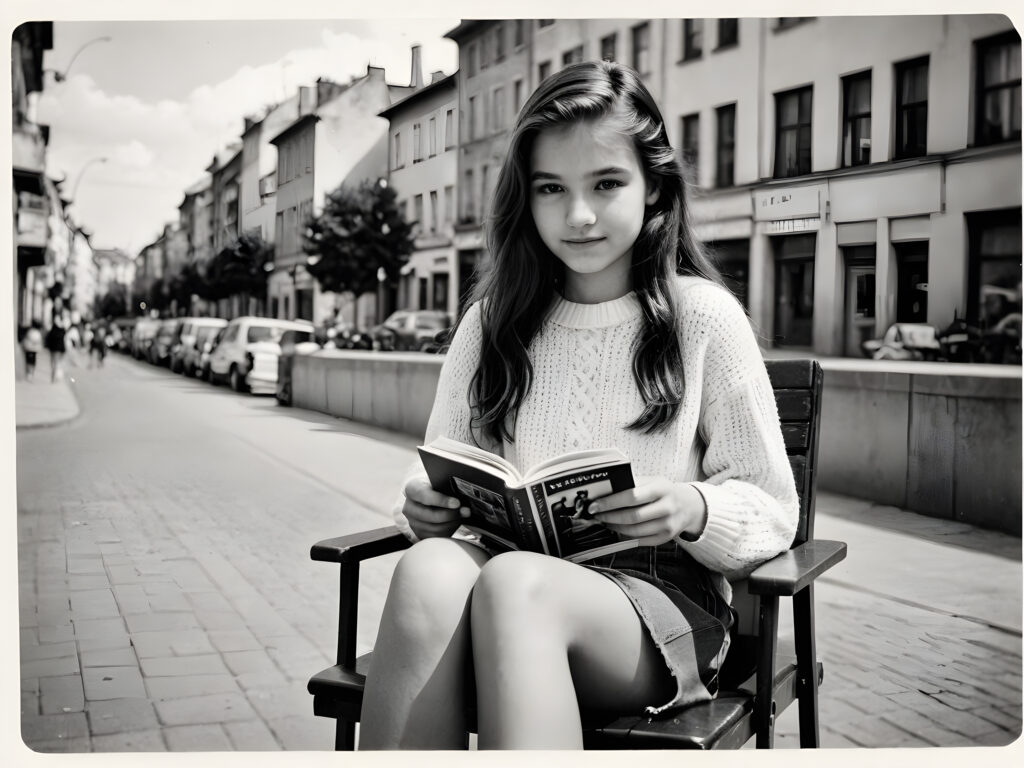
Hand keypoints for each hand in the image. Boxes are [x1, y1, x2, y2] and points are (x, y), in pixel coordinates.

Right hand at [402, 476, 468, 539]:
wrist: (429, 497)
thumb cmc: (436, 486)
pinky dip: (449, 530)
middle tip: (466, 511)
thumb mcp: (438, 481)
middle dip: (450, 514)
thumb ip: (446, 486)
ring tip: (463, 515)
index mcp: (411, 489)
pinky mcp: (419, 533)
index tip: (457, 502)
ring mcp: (413, 522)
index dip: (441, 500)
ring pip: (434, 528)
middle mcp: (408, 507)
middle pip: (430, 515)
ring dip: (452, 522)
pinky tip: (456, 522)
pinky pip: (436, 536)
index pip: (424, 495)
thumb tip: (462, 495)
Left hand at [588, 478, 706, 546]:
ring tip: (605, 521)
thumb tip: (604, 491)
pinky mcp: (665, 538)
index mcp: (662, 488)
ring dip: (615, 527)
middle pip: (632, 516)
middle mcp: (667, 507)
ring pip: (634, 531)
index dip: (610, 503)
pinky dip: (625, 536)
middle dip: (609, 516)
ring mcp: (668, 525)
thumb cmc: (664, 491)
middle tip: (597, 515)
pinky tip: (617, 529)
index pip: (631, 497)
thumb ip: (632, 484)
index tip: (594, 505)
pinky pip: (640, 540)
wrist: (688, 505)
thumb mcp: (652, 481)